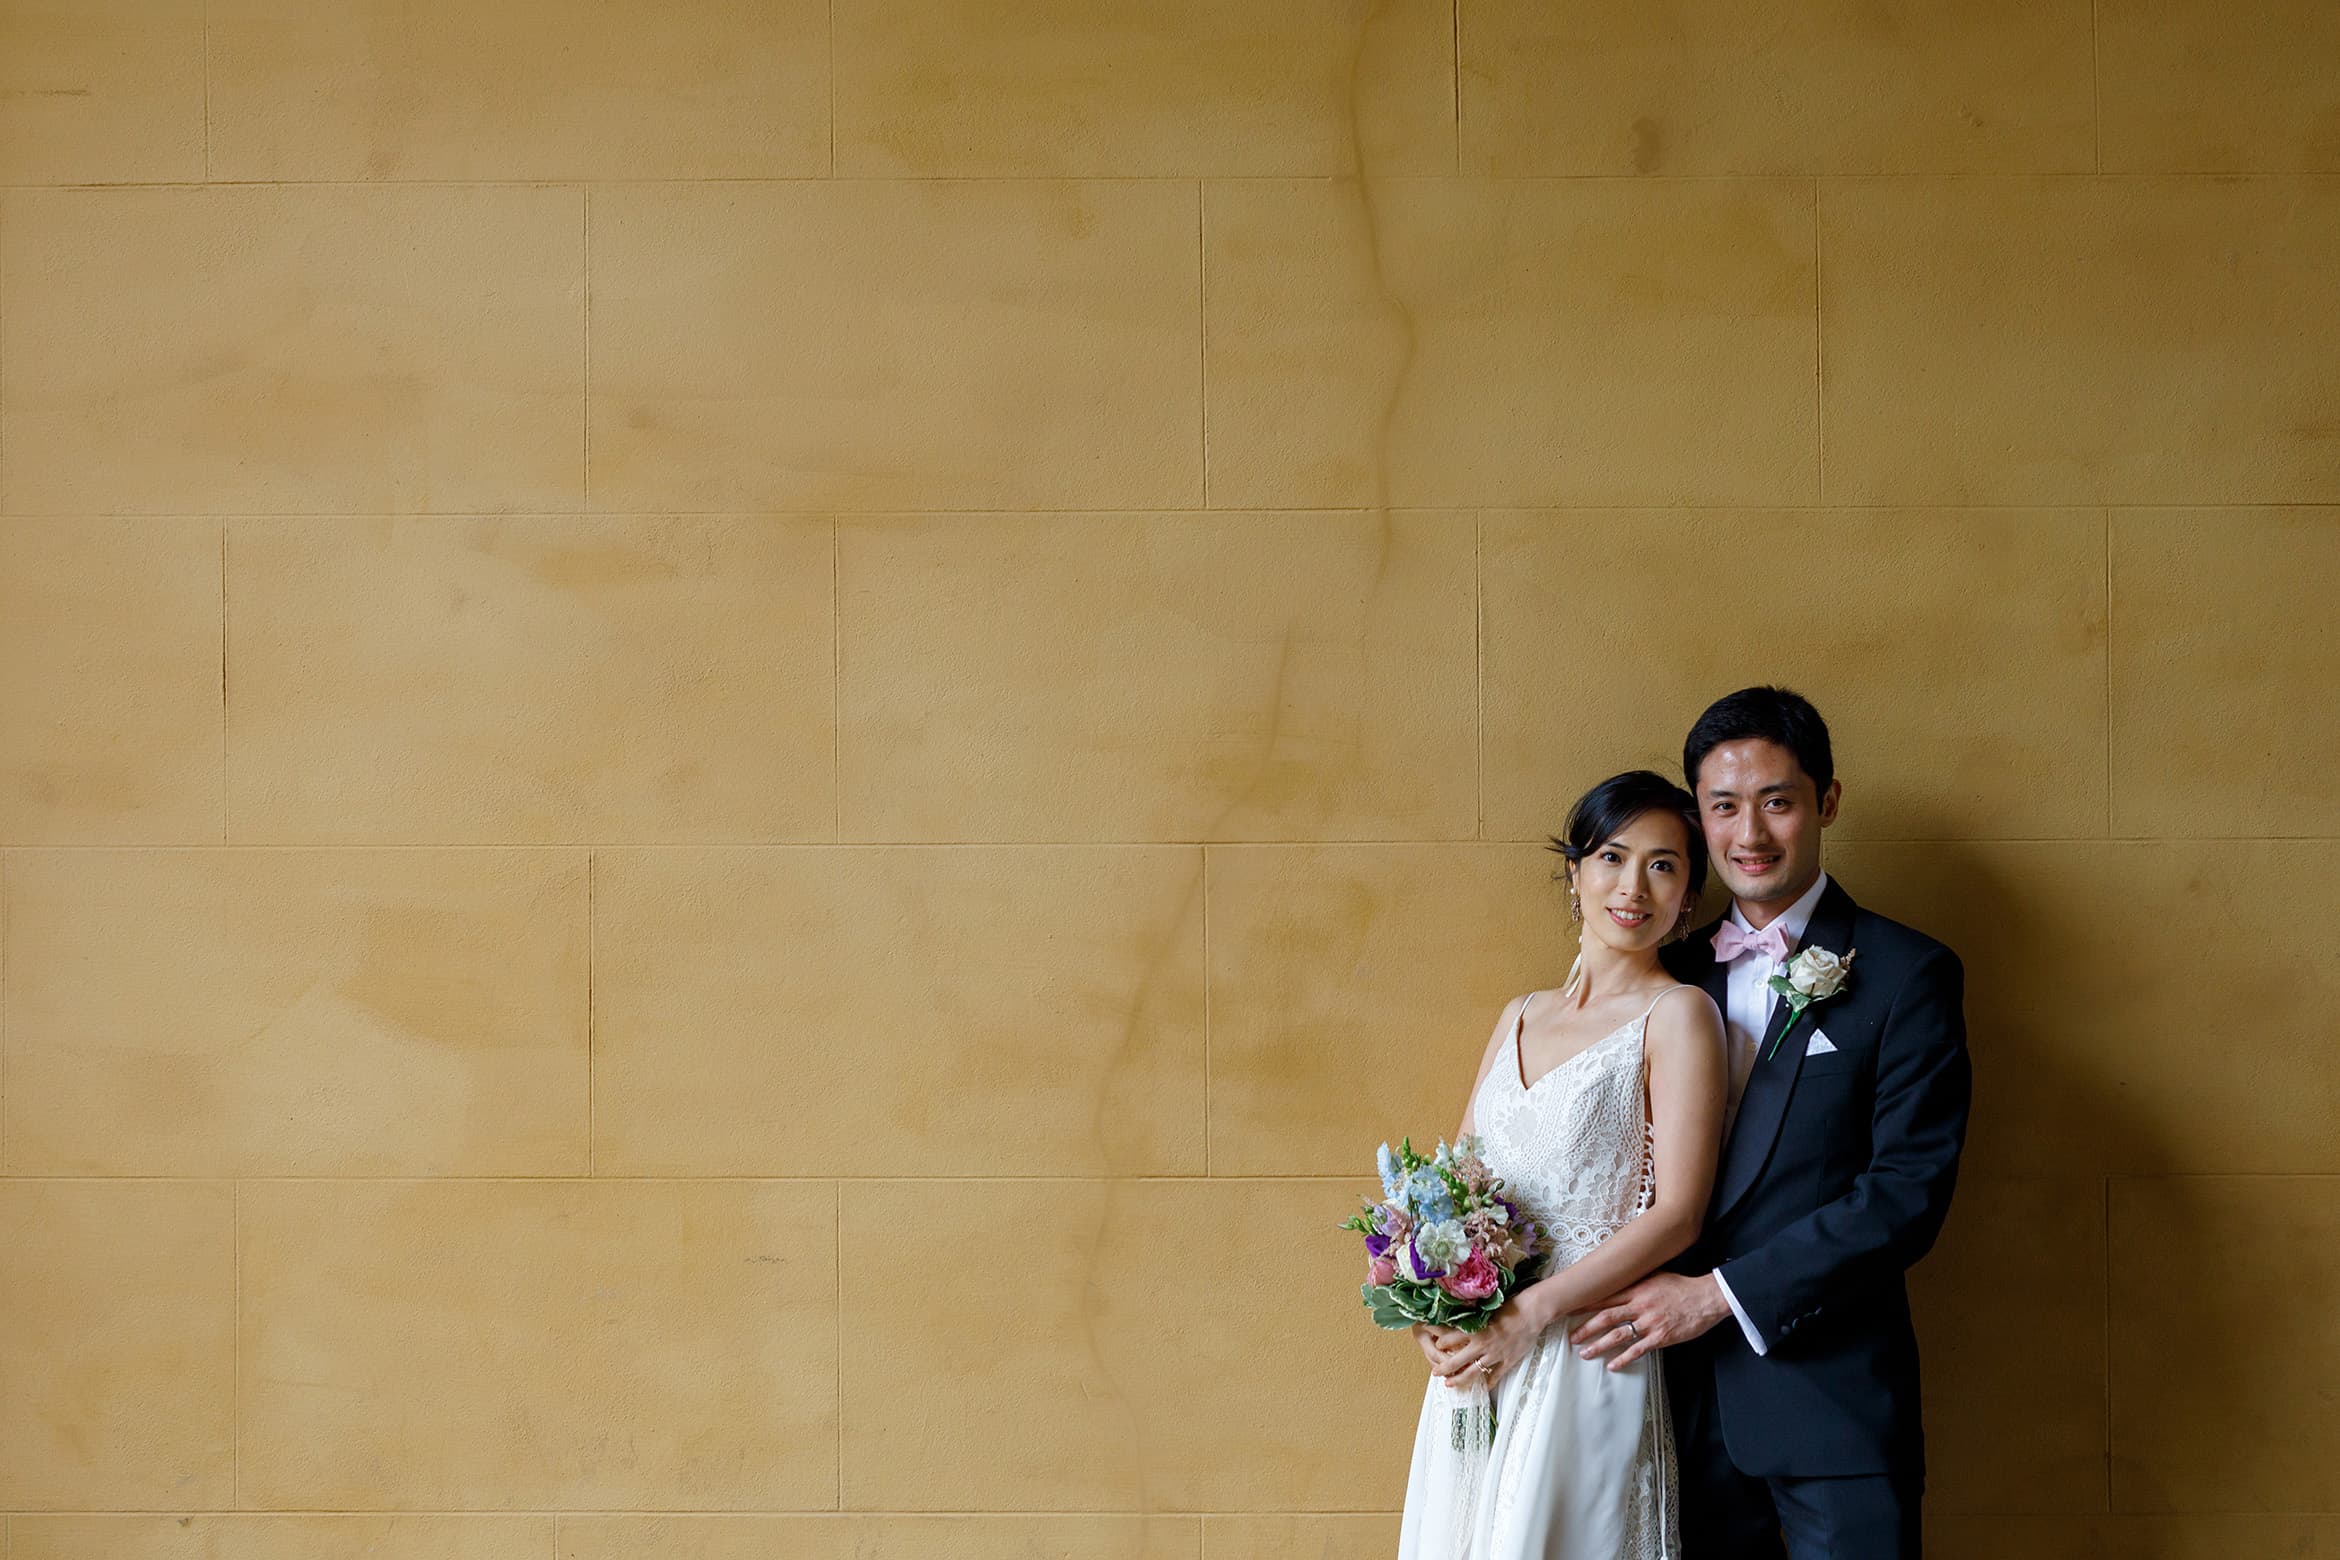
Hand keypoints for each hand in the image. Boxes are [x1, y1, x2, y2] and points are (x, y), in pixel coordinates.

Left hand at [1422, 1305, 1537, 1388]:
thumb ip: (1474, 1318)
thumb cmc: (1511, 1307)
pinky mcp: (1508, 1361)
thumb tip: (1460, 1319)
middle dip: (1444, 1368)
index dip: (1440, 1342)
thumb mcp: (1487, 1310)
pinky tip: (1481, 1388)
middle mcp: (1483, 1345)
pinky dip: (1488, 1383)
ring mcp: (1495, 1355)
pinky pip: (1495, 1377)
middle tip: (1435, 1372)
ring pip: (1473, 1372)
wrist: (1532, 1313)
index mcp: (1476, 1330)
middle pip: (1458, 1360)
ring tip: (1450, 1384)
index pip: (1451, 1338)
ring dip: (1460, 1379)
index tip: (1435, 1345)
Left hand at [1570, 1273, 1730, 1370]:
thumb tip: (1618, 1281)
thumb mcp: (1656, 1276)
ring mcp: (1650, 1322)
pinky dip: (1623, 1359)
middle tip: (1571, 1338)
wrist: (1706, 1298)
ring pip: (1618, 1335)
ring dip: (1599, 1346)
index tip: (1569, 1310)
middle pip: (1606, 1317)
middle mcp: (1640, 1305)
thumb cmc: (1682, 1286)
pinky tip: (1612, 1365)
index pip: (1605, 1297)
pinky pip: (1638, 1350)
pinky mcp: (1661, 1337)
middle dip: (1586, 1329)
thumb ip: (1636, 1281)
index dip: (1585, 1305)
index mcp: (1637, 1289)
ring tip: (1585, 1354)